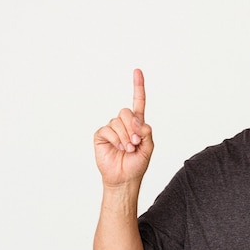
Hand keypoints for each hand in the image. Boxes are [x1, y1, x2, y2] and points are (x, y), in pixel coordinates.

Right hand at [94, 69, 153, 187]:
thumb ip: (147, 132)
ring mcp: (112, 128)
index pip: (138, 102)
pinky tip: (119, 148)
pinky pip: (108, 129)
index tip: (137, 71)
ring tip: (128, 149)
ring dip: (126, 137)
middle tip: (136, 143)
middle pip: (127, 112)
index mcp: (137, 124)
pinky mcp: (101, 135)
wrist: (124, 178)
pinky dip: (116, 139)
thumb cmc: (137, 164)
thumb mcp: (148, 148)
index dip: (138, 87)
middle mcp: (124, 123)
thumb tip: (139, 122)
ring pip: (118, 122)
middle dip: (133, 128)